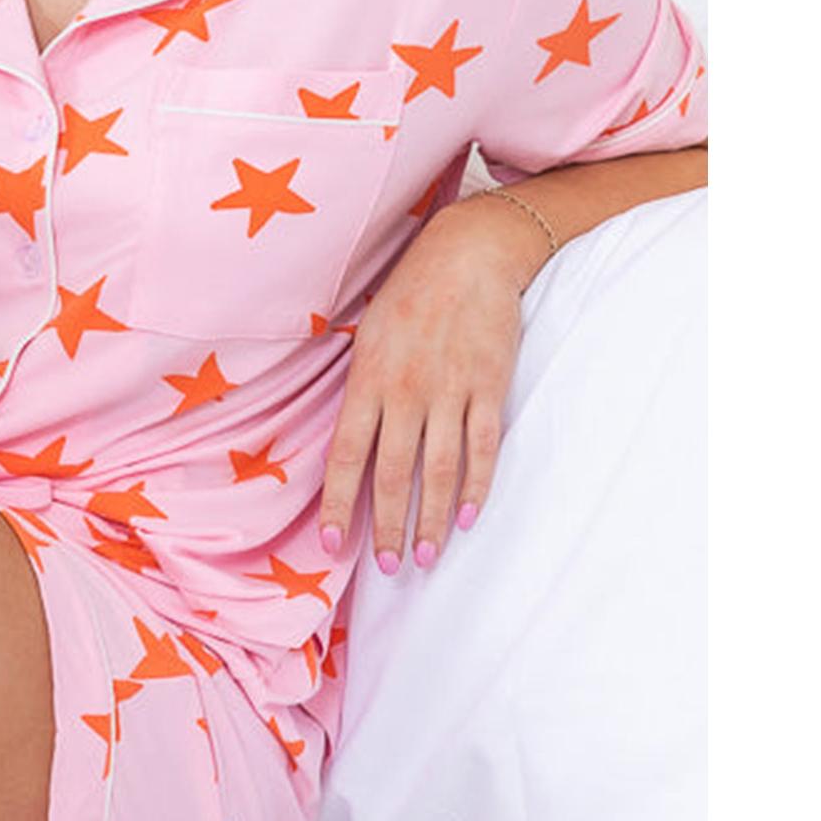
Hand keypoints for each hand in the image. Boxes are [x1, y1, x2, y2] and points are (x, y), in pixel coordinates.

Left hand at [317, 203, 526, 572]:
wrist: (469, 252)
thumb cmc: (411, 292)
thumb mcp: (369, 334)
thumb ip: (361, 389)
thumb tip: (349, 441)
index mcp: (367, 379)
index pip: (345, 454)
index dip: (337, 503)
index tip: (331, 543)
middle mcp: (405, 390)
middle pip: (393, 473)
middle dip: (388, 525)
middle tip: (388, 567)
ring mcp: (450, 390)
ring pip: (438, 469)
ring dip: (429, 519)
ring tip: (423, 558)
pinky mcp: (489, 386)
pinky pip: (482, 447)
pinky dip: (475, 486)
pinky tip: (466, 518)